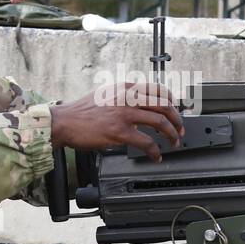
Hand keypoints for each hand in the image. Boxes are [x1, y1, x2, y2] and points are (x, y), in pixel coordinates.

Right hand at [50, 82, 184, 162]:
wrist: (64, 121)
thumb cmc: (81, 111)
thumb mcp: (106, 94)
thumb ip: (124, 97)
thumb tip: (140, 106)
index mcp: (125, 87)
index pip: (158, 89)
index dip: (172, 101)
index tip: (176, 111)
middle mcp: (128, 97)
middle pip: (164, 105)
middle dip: (177, 119)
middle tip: (180, 129)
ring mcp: (124, 114)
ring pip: (160, 122)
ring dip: (171, 135)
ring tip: (173, 143)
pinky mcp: (120, 132)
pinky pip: (147, 142)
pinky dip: (155, 151)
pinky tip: (155, 156)